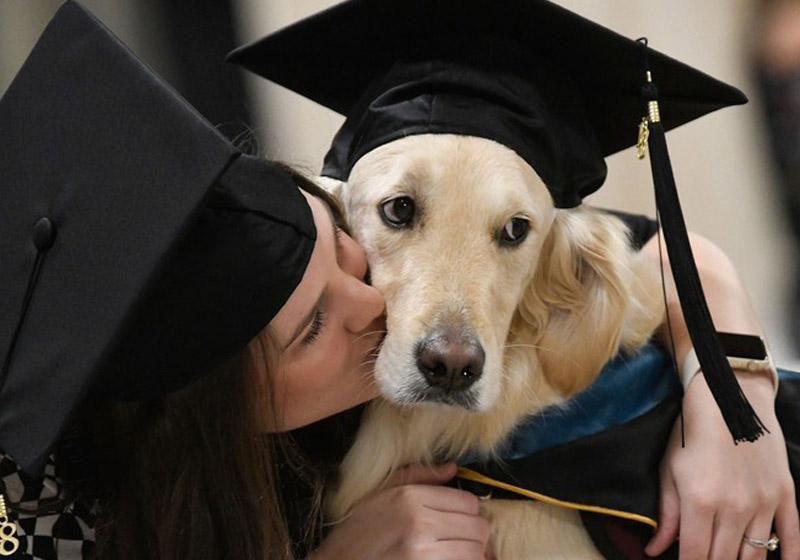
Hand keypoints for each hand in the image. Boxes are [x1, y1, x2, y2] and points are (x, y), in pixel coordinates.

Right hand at [311, 463, 491, 559]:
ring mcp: (422, 554)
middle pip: (478, 527)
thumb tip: (453, 467)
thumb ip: (418, 475)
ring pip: (476, 552)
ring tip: (452, 552)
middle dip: (473, 535)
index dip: (469, 512)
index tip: (459, 520)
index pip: (468, 502)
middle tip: (458, 539)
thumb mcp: (380, 492)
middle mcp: (419, 524)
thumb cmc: (356, 532)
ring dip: (470, 554)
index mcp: (409, 498)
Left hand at [646, 372, 798, 559]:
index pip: (694, 557)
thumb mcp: (669, 471)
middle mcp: (734, 507)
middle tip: (704, 559)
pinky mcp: (785, 495)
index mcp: (700, 501)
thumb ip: (667, 516)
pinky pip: (792, 538)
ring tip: (727, 559)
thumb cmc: (691, 433)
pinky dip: (786, 557)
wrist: (729, 398)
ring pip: (755, 557)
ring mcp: (763, 502)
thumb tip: (653, 551)